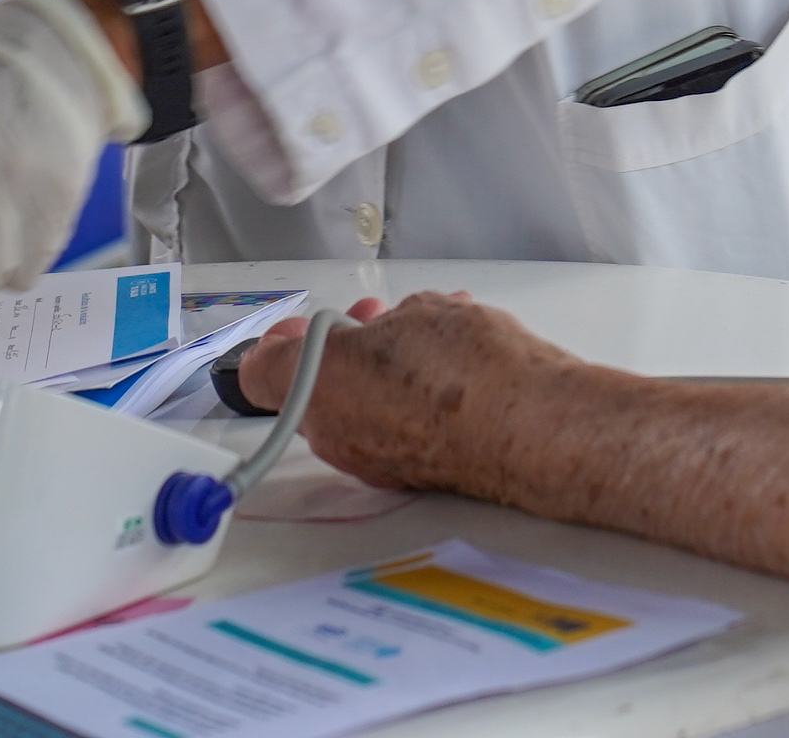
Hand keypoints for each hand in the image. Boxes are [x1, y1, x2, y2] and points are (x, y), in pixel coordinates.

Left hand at [243, 292, 593, 500]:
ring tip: (430, 335)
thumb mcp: (416, 314)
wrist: (525, 427)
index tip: (300, 325)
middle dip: (346, 346)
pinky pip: (393, 425)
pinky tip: (452, 365)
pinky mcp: (410, 473)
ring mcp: (373, 459)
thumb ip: (382, 324)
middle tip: (375, 320)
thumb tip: (378, 332)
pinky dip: (411, 397)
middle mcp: (336, 434)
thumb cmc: (467, 375)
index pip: (263, 370)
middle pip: (317, 385)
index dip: (280, 339)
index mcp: (319, 389)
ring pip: (359, 404)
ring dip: (383, 368)